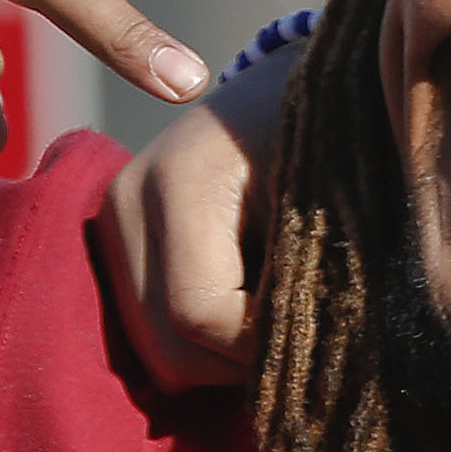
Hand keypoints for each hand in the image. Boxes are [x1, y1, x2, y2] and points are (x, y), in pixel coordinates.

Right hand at [85, 40, 298, 391]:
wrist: (295, 82)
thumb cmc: (333, 131)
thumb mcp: (339, 197)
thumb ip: (320, 277)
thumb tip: (326, 368)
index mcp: (180, 178)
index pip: (201, 314)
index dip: (261, 349)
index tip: (323, 339)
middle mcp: (126, 201)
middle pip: (169, 349)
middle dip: (242, 364)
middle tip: (307, 341)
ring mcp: (112, 225)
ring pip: (158, 354)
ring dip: (224, 357)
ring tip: (281, 313)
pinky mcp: (117, 244)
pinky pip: (154, 334)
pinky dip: (206, 342)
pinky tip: (252, 307)